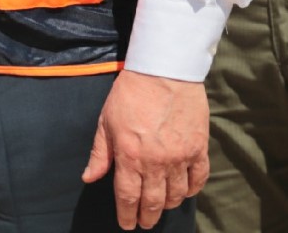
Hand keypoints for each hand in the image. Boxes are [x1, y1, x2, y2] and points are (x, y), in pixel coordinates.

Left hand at [80, 70, 208, 230]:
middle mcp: (156, 162)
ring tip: (161, 206)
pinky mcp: (198, 149)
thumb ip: (99, 153)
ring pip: (176, 194)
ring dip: (167, 204)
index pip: (127, 196)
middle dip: (147, 217)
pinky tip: (184, 191)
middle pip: (153, 201)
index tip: (127, 224)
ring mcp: (180, 157)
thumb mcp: (106, 121)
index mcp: (129, 156)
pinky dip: (191, 190)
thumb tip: (89, 178)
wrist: (164, 71)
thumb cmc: (131, 93)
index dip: (127, 214)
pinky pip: (198, 179)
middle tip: (145, 223)